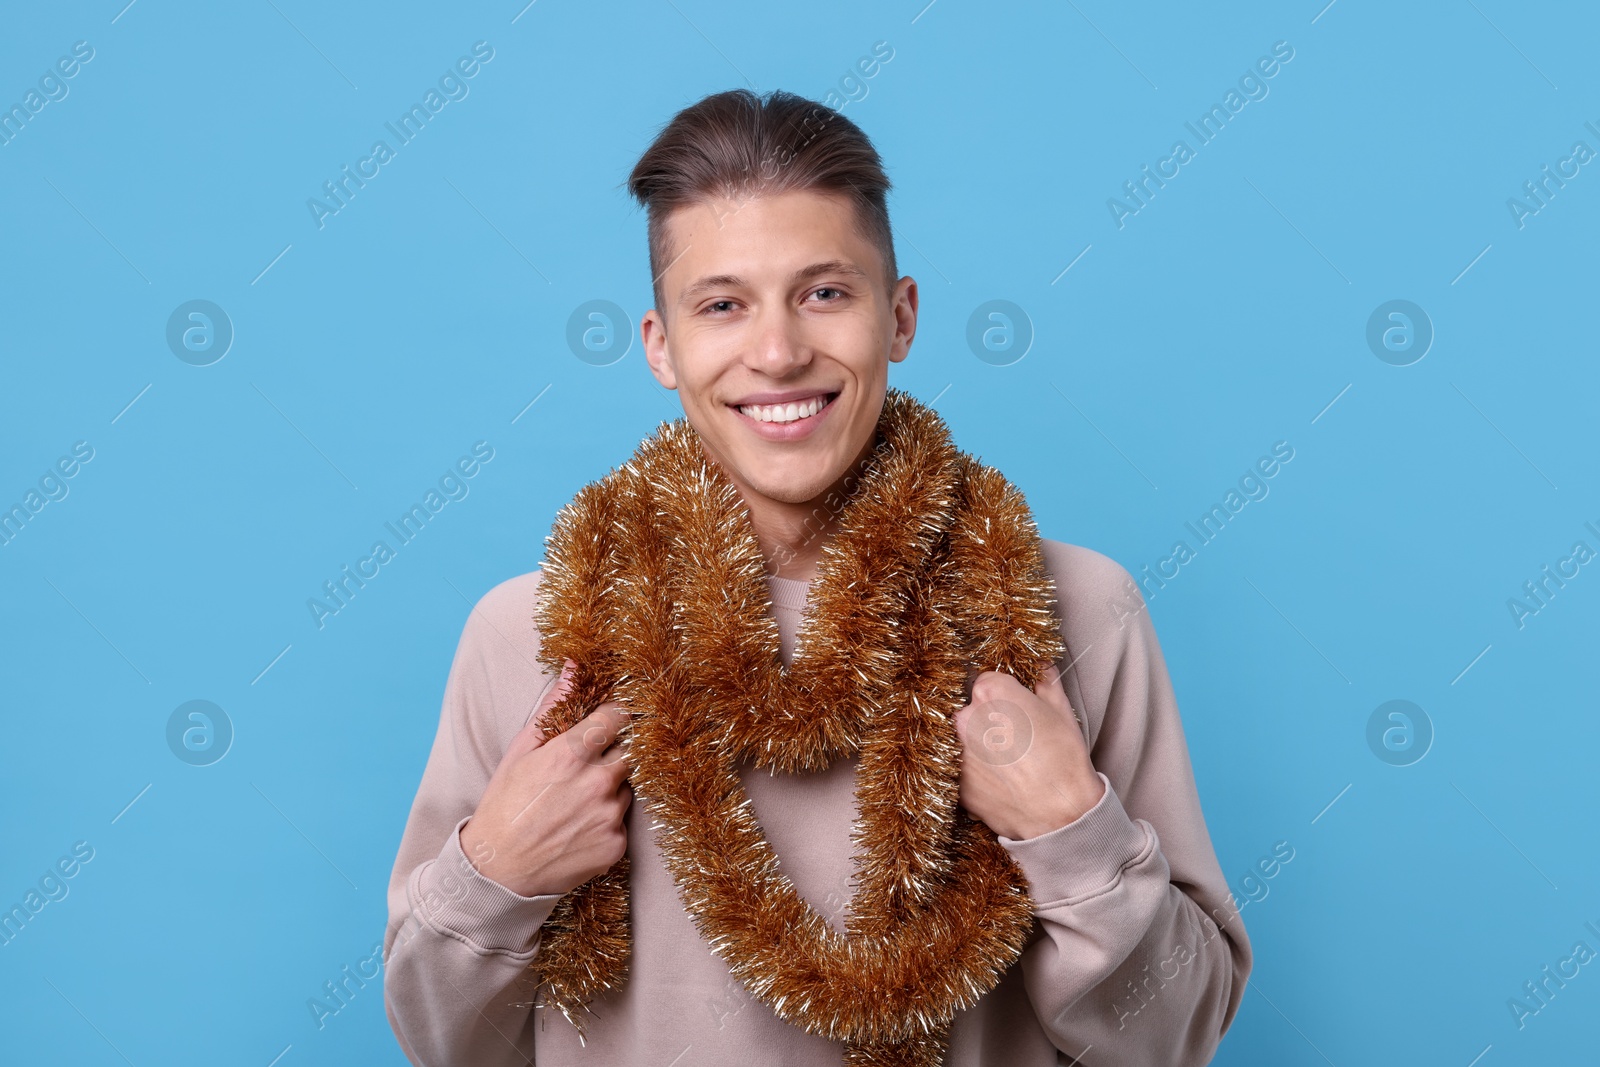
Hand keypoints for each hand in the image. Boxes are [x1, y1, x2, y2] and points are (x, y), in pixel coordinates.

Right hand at [458, 659, 632, 897]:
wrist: (497, 871)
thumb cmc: (504, 805)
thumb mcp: (520, 751)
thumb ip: (553, 708)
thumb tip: (574, 668)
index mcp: (572, 754)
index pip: (619, 715)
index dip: (617, 714)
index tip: (612, 718)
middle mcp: (598, 783)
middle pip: (632, 749)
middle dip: (617, 750)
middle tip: (593, 762)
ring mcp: (610, 816)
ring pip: (627, 786)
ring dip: (611, 787)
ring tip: (575, 802)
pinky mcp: (616, 845)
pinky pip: (622, 821)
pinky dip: (606, 821)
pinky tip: (578, 828)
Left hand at [953, 660, 1103, 840]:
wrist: (1061, 813)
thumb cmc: (1064, 759)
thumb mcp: (1061, 711)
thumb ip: (1045, 681)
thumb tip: (1041, 665)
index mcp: (992, 693)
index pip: (988, 681)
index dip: (1005, 696)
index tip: (1017, 709)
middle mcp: (967, 718)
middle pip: (973, 709)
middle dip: (990, 719)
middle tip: (1016, 738)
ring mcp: (958, 751)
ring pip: (965, 739)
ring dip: (982, 745)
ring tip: (1010, 762)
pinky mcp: (957, 781)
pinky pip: (964, 768)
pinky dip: (978, 772)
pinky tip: (1002, 780)